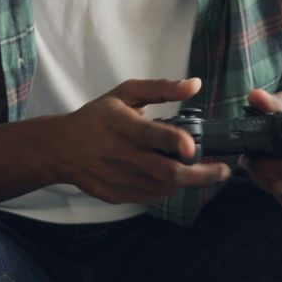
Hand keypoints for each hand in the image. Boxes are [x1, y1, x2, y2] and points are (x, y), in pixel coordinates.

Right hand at [53, 78, 232, 203]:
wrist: (59, 150)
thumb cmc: (95, 119)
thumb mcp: (124, 94)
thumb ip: (161, 88)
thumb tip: (195, 84)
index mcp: (120, 124)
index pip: (150, 135)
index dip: (173, 142)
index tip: (192, 147)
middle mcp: (119, 154)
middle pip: (166, 172)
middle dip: (200, 175)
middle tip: (222, 171)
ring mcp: (117, 178)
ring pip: (163, 188)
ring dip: (184, 182)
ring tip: (196, 171)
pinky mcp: (116, 195)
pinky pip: (150, 197)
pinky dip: (165, 189)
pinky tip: (168, 177)